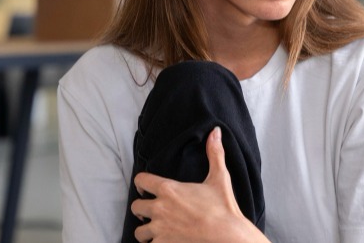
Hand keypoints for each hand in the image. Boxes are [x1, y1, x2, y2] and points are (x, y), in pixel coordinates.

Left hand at [130, 127, 265, 242]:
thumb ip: (214, 153)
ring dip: (146, 231)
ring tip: (155, 230)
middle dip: (142, 209)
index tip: (145, 188)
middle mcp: (160, 209)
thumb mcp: (220, 178)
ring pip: (139, 232)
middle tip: (150, 212)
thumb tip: (215, 132)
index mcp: (169, 189)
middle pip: (136, 207)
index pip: (141, 181)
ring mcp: (160, 229)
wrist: (227, 236)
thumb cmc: (223, 208)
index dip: (141, 184)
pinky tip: (164, 241)